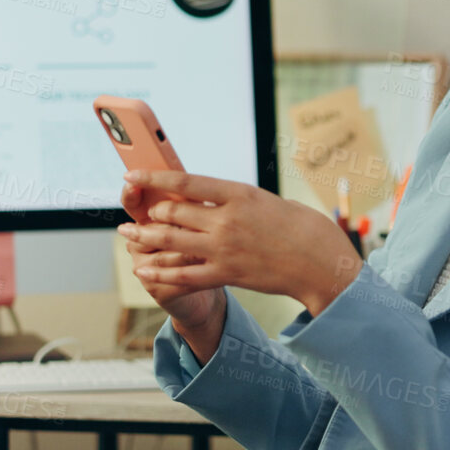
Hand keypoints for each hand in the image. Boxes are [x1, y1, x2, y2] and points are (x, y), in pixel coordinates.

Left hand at [118, 169, 363, 315]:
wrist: (321, 262)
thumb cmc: (301, 227)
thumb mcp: (266, 200)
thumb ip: (234, 200)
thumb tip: (208, 198)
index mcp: (239, 193)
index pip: (185, 181)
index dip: (154, 178)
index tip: (133, 175)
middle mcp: (227, 219)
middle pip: (173, 211)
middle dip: (150, 211)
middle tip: (138, 211)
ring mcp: (224, 248)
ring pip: (171, 240)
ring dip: (145, 237)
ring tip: (128, 234)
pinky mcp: (227, 274)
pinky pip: (183, 274)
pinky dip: (160, 271)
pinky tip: (143, 269)